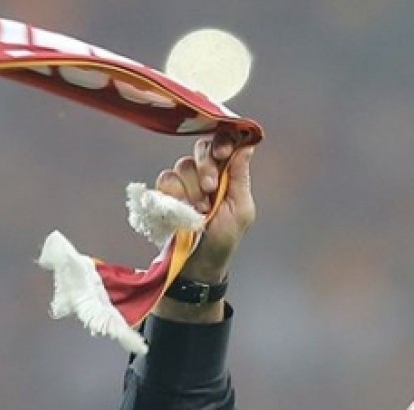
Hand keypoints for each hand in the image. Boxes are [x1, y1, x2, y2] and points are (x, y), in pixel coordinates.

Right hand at [154, 131, 256, 282]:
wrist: (198, 262)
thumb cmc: (224, 238)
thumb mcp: (241, 210)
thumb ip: (241, 177)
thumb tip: (248, 145)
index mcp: (228, 173)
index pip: (225, 143)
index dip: (222, 142)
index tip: (222, 154)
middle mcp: (206, 172)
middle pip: (202, 148)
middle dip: (206, 168)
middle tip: (211, 190)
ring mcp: (185, 181)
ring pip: (183, 164)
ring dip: (192, 188)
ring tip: (199, 211)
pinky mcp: (166, 192)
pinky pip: (166, 178)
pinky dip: (174, 193)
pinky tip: (180, 209)